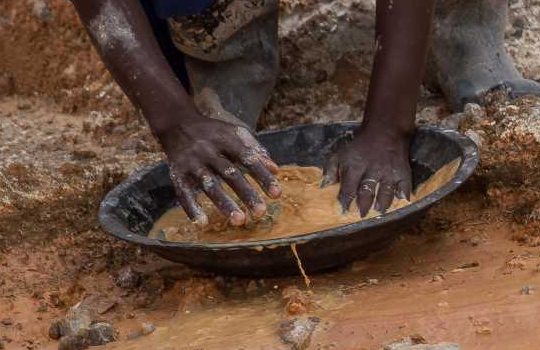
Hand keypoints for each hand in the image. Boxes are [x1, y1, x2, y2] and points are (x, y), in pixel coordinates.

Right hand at [157, 112, 281, 226]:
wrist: (176, 123)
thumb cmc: (213, 132)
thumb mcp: (235, 133)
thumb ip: (255, 149)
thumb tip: (276, 170)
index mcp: (226, 140)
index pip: (248, 159)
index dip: (263, 177)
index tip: (277, 194)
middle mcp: (209, 151)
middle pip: (230, 174)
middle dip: (246, 193)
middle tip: (261, 213)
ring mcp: (192, 163)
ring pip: (209, 185)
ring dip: (224, 203)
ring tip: (240, 221)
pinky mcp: (177, 173)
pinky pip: (183, 193)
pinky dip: (191, 208)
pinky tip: (202, 223)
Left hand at [323, 129, 411, 216]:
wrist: (384, 130)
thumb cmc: (359, 147)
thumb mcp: (340, 154)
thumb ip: (330, 170)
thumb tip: (324, 187)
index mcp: (354, 166)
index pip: (348, 188)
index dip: (345, 201)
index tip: (343, 211)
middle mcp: (372, 169)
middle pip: (366, 192)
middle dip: (363, 206)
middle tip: (361, 216)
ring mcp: (388, 171)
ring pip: (385, 192)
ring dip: (382, 204)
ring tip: (378, 212)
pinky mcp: (402, 171)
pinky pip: (404, 186)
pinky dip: (402, 195)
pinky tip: (399, 202)